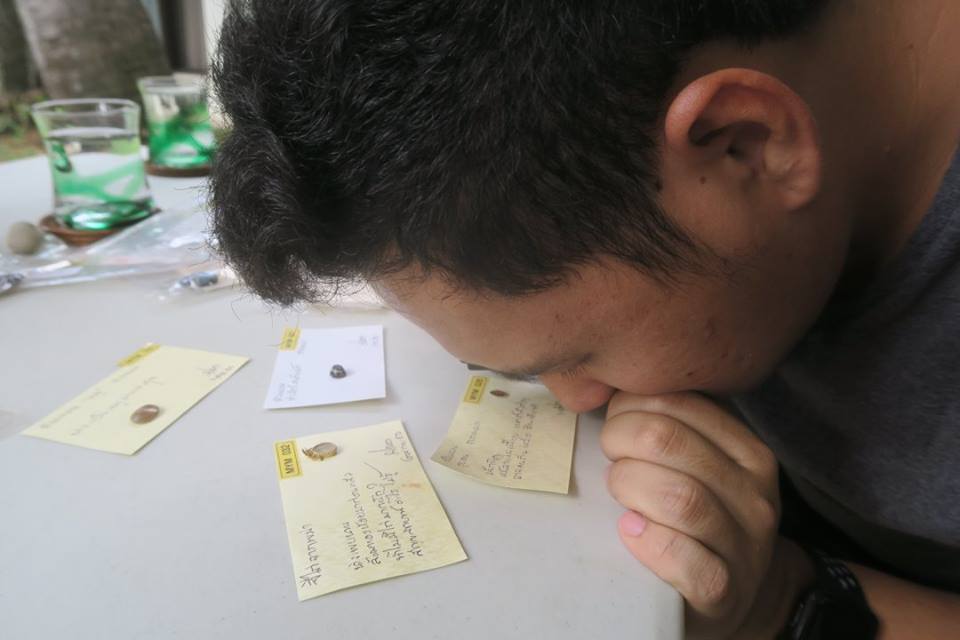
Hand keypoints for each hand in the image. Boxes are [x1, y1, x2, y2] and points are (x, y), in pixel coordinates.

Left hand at [601, 391, 803, 638]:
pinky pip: (683, 558)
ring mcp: (744, 545)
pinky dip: (648, 541)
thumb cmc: (697, 522)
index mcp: (748, 452)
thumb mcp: (699, 468)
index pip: (681, 404)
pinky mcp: (723, 591)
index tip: (611, 422)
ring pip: (679, 496)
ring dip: (630, 487)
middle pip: (669, 442)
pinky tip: (629, 531)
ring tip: (618, 493)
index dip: (630, 406)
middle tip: (609, 456)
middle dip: (620, 441)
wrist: (730, 597)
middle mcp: (755, 494)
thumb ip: (669, 430)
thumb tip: (608, 389)